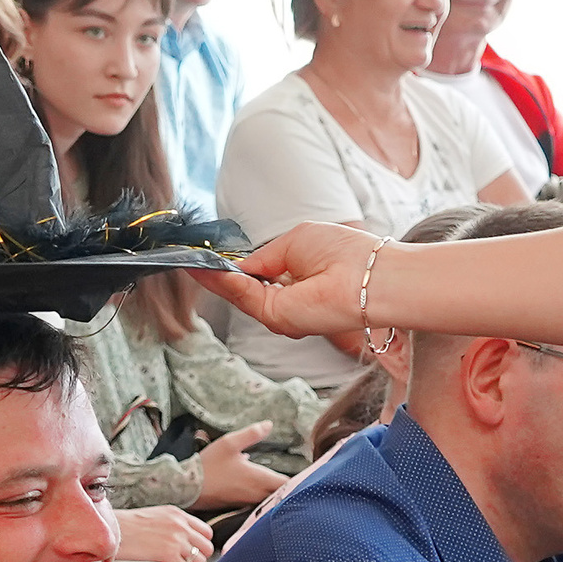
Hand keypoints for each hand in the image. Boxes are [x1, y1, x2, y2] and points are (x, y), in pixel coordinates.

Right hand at [114, 505, 214, 561]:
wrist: (107, 533)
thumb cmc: (123, 530)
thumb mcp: (151, 518)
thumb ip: (169, 526)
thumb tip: (179, 542)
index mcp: (176, 514)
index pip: (206, 532)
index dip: (199, 545)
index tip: (190, 554)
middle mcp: (180, 525)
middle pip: (207, 547)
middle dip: (198, 558)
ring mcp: (176, 541)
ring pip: (200, 560)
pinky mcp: (169, 556)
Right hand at [191, 420, 291, 508]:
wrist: (187, 487)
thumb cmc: (209, 466)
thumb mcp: (229, 443)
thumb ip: (251, 434)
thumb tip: (269, 424)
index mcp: (259, 479)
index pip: (289, 484)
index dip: (301, 479)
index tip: (309, 472)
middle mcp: (257, 494)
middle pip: (283, 494)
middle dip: (292, 487)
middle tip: (301, 478)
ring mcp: (249, 502)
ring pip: (272, 499)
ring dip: (278, 492)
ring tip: (285, 482)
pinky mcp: (240, 506)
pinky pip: (260, 502)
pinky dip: (265, 496)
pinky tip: (262, 487)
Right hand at [194, 222, 384, 337]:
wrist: (372, 278)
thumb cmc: (347, 254)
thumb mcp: (296, 243)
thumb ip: (266, 257)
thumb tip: (241, 266)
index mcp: (295, 278)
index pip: (257, 275)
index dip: (232, 267)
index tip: (206, 257)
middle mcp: (288, 299)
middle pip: (243, 289)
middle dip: (216, 275)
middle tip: (191, 260)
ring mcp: (283, 312)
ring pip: (239, 295)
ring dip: (214, 279)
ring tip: (193, 263)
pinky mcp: (280, 318)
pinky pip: (245, 297)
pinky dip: (223, 283)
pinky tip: (206, 269)